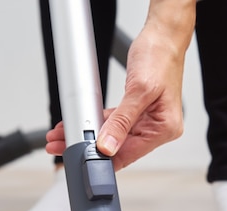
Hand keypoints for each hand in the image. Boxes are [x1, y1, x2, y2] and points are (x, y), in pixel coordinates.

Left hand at [46, 0, 194, 169]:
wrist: (164, 37)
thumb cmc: (160, 57)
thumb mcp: (139, 90)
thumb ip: (122, 121)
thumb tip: (107, 146)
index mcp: (164, 128)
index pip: (129, 154)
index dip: (103, 159)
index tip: (79, 158)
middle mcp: (158, 128)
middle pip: (119, 148)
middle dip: (89, 147)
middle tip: (61, 145)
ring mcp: (148, 121)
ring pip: (113, 137)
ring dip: (89, 136)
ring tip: (64, 135)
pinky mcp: (138, 113)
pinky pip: (115, 124)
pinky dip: (98, 124)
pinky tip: (80, 124)